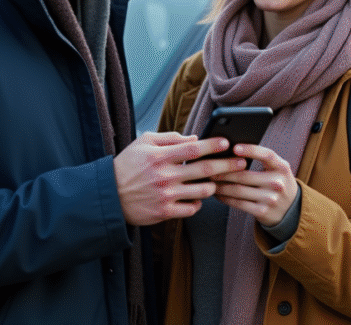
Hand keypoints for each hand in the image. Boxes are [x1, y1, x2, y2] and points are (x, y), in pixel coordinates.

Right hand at [113, 131, 247, 225]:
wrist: (108, 196)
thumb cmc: (127, 165)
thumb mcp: (143, 143)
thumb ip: (169, 138)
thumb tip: (194, 139)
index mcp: (160, 156)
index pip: (194, 149)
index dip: (213, 145)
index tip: (227, 143)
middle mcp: (165, 176)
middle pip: (205, 170)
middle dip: (227, 165)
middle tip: (241, 163)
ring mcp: (166, 196)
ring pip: (203, 192)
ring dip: (214, 186)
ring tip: (219, 181)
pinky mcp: (164, 213)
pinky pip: (192, 209)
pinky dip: (199, 203)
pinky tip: (198, 198)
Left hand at [212, 144, 297, 226]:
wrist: (291, 210)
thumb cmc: (277, 182)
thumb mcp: (278, 169)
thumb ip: (262, 159)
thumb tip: (231, 150)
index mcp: (282, 167)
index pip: (267, 155)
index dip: (251, 150)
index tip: (234, 147)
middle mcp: (277, 183)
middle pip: (245, 175)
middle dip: (223, 171)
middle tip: (208, 167)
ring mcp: (271, 199)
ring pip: (238, 190)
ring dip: (220, 186)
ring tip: (209, 181)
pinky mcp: (262, 212)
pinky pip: (239, 203)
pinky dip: (225, 198)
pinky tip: (217, 194)